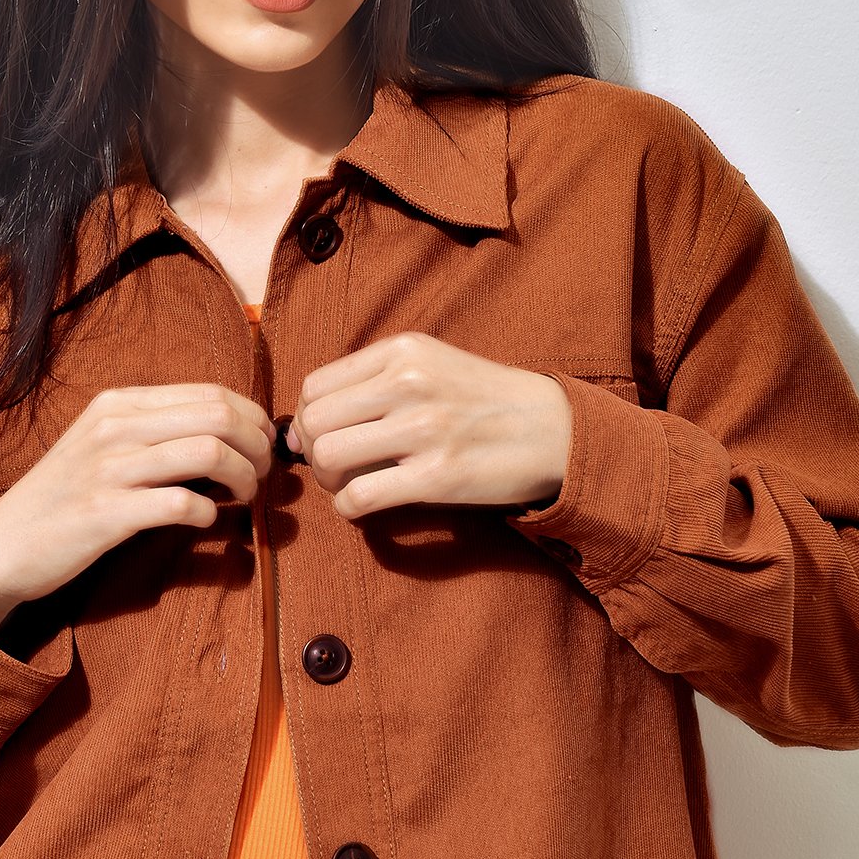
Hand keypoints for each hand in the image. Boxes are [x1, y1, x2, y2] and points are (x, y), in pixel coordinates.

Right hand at [0, 384, 276, 634]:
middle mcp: (116, 426)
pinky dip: (208, 513)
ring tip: (244, 498)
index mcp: (120, 403)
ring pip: (209, 452)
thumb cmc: (66, 496)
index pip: (212, 392)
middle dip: (258, 446)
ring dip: (244, 478)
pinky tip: (205, 521)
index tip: (262, 447)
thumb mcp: (105, 443)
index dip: (253, 419)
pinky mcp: (106, 513)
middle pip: (220, 415)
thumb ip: (156, 430)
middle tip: (262, 475)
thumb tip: (228, 431)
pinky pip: (181, 503)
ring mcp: (109, 468)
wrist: (3, 545)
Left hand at [285, 332, 572, 520]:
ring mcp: (423, 429)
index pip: (316, 386)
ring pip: (328, 456)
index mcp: (403, 351)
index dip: (308, 419)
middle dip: (313, 451)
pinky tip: (362, 505)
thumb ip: (374, 382)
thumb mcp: (432, 364)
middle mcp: (408, 383)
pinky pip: (359, 496)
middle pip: (314, 421)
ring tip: (349, 484)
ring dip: (328, 480)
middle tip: (334, 467)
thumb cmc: (486, 401)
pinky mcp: (437, 476)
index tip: (324, 437)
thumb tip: (304, 425)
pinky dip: (348, 507)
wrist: (555, 430)